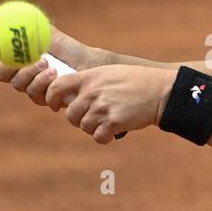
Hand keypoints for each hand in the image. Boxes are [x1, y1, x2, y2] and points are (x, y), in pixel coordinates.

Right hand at [0, 26, 99, 83]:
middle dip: (6, 66)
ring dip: (29, 72)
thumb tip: (11, 16)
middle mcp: (19, 72)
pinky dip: (43, 82)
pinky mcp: (42, 98)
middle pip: (0, 74)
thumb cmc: (67, 49)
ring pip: (17, 83)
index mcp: (16, 55)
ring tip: (46, 63)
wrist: (88, 64)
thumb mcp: (48, 33)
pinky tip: (54, 74)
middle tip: (18, 59)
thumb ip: (29, 26)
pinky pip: (34, 93)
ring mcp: (30, 86)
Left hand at [36, 64, 175, 143]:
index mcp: (89, 77)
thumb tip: (68, 95)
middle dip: (80, 119)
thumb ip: (88, 81)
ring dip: (95, 128)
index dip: (52, 99)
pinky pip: (98, 137)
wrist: (159, 91)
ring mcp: (103, 108)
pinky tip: (114, 129)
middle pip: (70, 115)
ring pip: (84, 127)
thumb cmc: (135, 81)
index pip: (56, 88)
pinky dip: (105, 137)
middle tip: (96, 116)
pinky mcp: (113, 122)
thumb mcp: (109, 73)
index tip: (56, 105)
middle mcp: (93, 92)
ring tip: (109, 119)